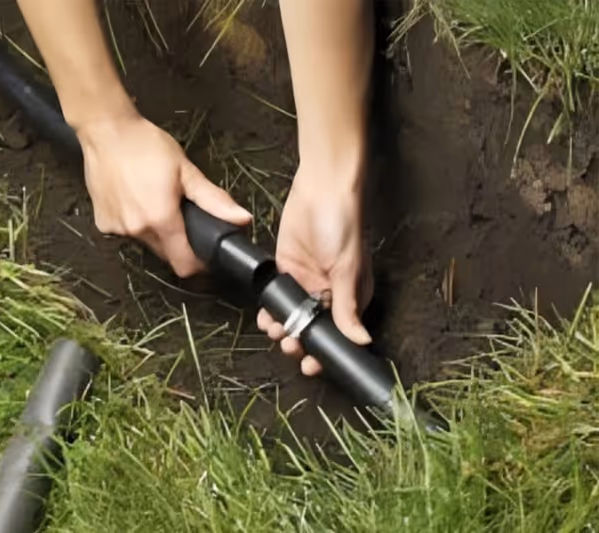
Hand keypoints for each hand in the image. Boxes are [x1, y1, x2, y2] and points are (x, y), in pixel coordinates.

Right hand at [77, 113, 251, 276]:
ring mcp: (117, 229)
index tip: (204, 250)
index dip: (199, 262)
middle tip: (179, 212)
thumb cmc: (145, 145)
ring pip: (146, 243)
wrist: (106, 131)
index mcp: (161, 220)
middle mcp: (137, 230)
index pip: (185, 265)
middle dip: (177, 240)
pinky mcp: (103, 223)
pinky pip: (126, 232)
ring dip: (155, 230)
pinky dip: (134, 222)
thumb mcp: (186, 171)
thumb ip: (214, 200)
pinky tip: (134, 199)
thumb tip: (242, 219)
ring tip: (154, 199)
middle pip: (166, 254)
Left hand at [257, 155, 373, 376]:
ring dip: (282, 328)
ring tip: (275, 331)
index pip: (338, 334)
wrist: (322, 189)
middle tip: (289, 346)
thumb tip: (362, 341)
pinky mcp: (286, 268)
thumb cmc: (344, 226)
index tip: (312, 367)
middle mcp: (329, 293)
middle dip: (300, 342)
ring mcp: (306, 281)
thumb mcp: (347, 270)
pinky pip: (276, 296)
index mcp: (351, 297)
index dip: (325, 352)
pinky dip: (270, 309)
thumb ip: (348, 307)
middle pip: (312, 329)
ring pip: (292, 316)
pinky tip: (265, 316)